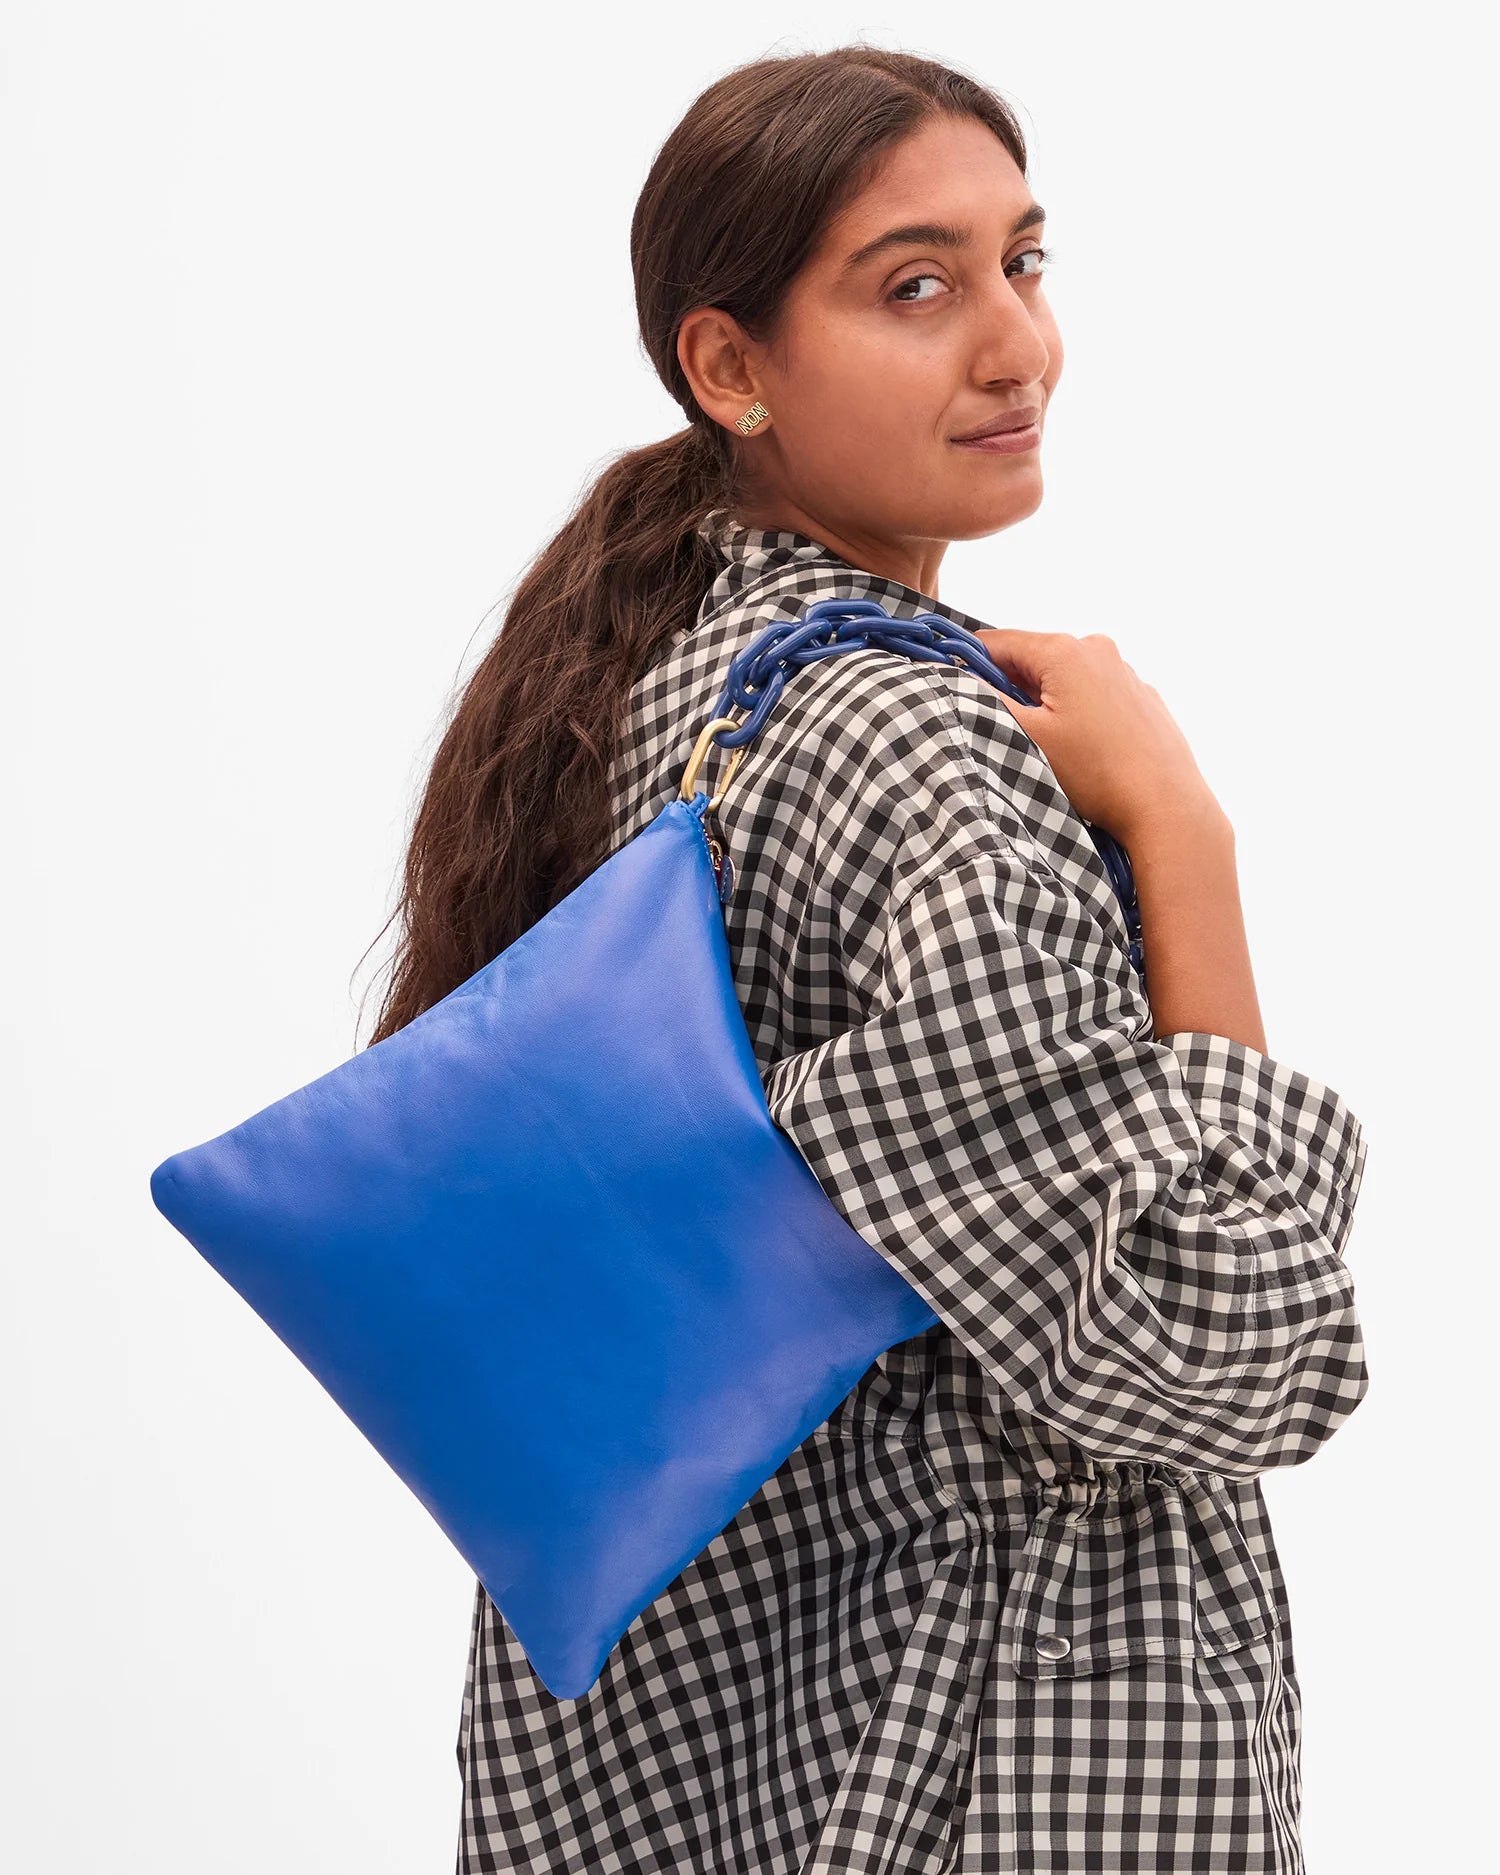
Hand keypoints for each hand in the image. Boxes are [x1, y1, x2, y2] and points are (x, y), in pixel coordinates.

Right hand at [972, 628, 1225, 845]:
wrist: (1165, 805)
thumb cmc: (1096, 773)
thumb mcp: (1024, 736)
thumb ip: (982, 701)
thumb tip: (952, 677)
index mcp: (1064, 651)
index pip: (996, 643)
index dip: (966, 665)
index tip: (949, 691)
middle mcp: (1097, 650)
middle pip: (1030, 662)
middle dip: (1010, 692)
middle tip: (1002, 733)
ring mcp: (1124, 674)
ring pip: (1062, 682)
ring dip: (1044, 707)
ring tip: (1046, 750)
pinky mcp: (1141, 700)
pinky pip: (1093, 698)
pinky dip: (1077, 716)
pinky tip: (1081, 753)